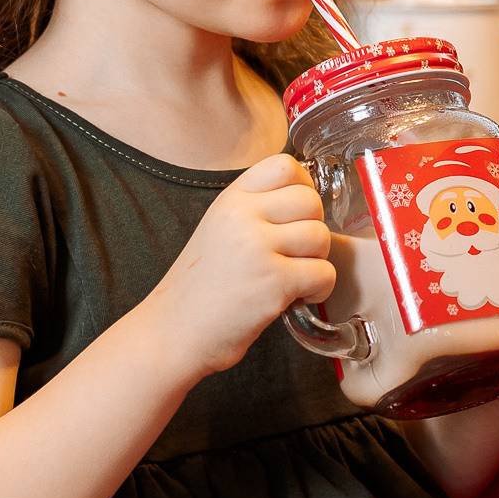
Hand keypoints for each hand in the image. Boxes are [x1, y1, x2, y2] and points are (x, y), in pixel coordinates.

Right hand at [150, 154, 335, 377]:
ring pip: (321, 236)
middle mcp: (242, 216)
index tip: (297, 213)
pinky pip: (324, 272)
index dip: (303, 185)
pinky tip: (298, 296)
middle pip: (310, 200)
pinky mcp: (274, 282)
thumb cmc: (202, 287)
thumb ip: (255, 208)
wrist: (174, 332)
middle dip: (313, 228)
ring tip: (294, 276)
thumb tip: (305, 197)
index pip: (284, 165)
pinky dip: (319, 287)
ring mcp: (258, 248)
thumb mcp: (219, 229)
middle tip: (296, 253)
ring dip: (317, 260)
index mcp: (230, 200)